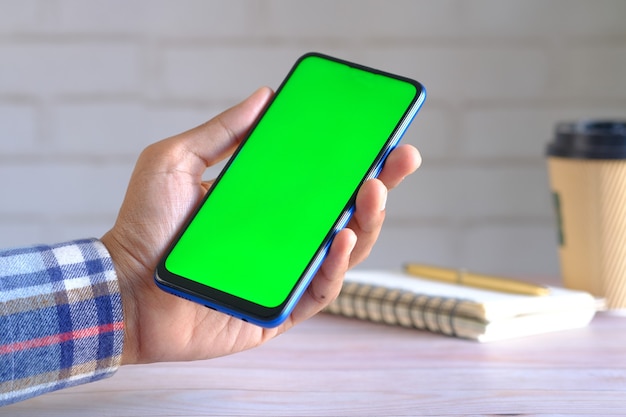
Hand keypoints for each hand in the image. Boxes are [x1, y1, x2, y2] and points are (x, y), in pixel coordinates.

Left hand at [101, 87, 420, 364]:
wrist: (123, 287)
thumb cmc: (144, 225)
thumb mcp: (176, 161)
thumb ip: (221, 132)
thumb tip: (265, 96)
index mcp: (265, 203)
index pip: (320, 181)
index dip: (354, 160)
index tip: (381, 137)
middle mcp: (281, 238)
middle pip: (344, 213)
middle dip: (380, 186)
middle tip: (401, 159)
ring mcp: (284, 274)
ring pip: (344, 251)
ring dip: (368, 221)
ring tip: (374, 191)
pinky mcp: (280, 310)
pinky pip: (320, 290)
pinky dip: (337, 266)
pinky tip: (344, 236)